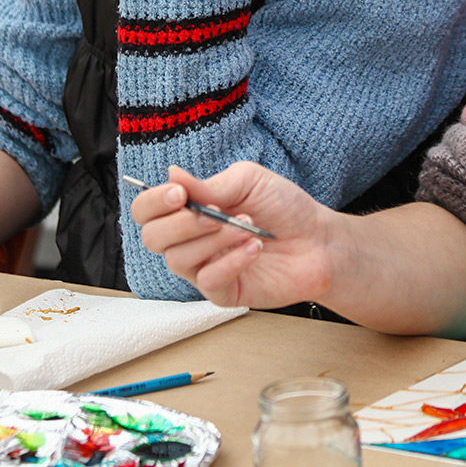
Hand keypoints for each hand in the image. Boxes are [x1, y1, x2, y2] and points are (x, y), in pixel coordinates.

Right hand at [132, 162, 342, 308]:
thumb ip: (208, 185)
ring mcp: (204, 268)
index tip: (179, 194)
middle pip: (152, 238)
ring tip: (248, 226)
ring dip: (215, 239)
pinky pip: (207, 281)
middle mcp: (190, 240)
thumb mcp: (247, 181)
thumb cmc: (283, 207)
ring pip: (179, 260)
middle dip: (181, 224)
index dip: (153, 202)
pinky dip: (231, 261)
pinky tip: (254, 248)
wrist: (318, 239)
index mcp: (189, 210)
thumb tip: (171, 174)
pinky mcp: (223, 292)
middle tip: (218, 215)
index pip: (146, 210)